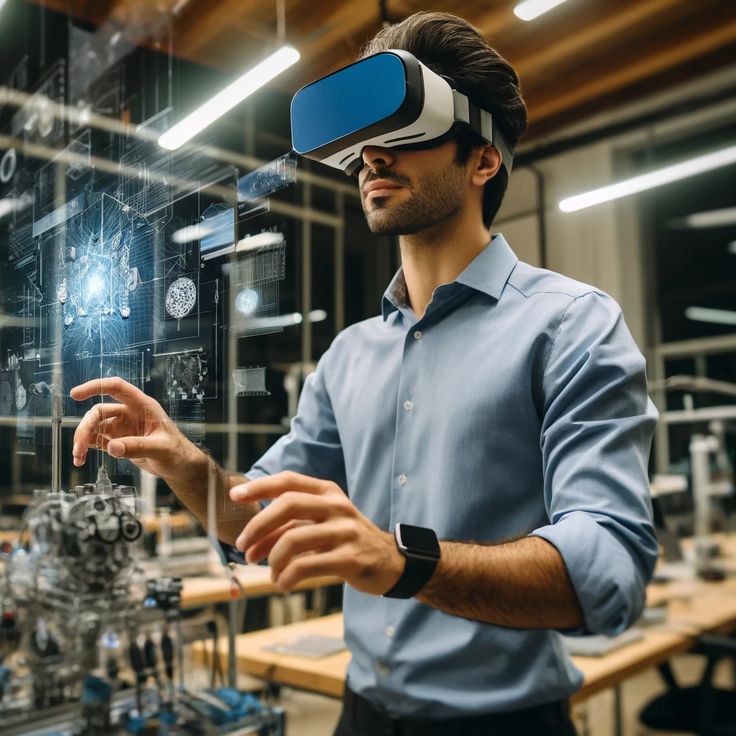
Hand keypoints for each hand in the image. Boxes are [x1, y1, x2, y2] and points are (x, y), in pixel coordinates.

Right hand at [70, 378, 201, 482]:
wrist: (179, 466)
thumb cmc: (177, 452)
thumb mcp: (161, 449)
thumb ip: (138, 447)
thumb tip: (112, 447)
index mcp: (143, 406)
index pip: (117, 388)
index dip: (97, 387)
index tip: (76, 394)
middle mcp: (130, 413)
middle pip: (99, 412)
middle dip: (85, 428)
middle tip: (78, 448)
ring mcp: (122, 427)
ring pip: (94, 426)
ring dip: (83, 439)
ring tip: (78, 457)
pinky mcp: (118, 440)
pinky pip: (96, 440)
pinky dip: (86, 447)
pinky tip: (80, 459)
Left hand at [230, 471, 403, 594]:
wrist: (390, 562)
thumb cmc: (347, 540)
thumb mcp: (324, 521)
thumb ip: (292, 523)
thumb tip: (250, 538)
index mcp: (328, 492)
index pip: (289, 481)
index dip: (260, 487)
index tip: (234, 497)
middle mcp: (337, 506)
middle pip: (288, 505)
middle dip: (258, 526)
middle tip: (244, 548)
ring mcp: (345, 531)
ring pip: (293, 539)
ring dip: (272, 560)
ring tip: (270, 573)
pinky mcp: (349, 558)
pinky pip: (306, 566)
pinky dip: (286, 577)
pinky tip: (283, 584)